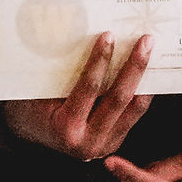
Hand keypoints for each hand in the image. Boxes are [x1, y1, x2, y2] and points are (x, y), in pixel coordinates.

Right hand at [2, 31, 154, 161]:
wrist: (30, 136)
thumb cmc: (31, 108)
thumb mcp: (39, 92)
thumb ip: (60, 74)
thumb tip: (83, 37)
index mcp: (66, 128)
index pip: (89, 88)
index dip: (100, 61)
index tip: (109, 36)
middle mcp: (88, 142)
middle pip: (119, 99)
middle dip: (134, 67)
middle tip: (145, 41)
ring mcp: (104, 145)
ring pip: (133, 108)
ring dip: (145, 78)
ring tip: (151, 52)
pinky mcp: (113, 142)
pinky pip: (133, 114)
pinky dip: (142, 92)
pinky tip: (148, 72)